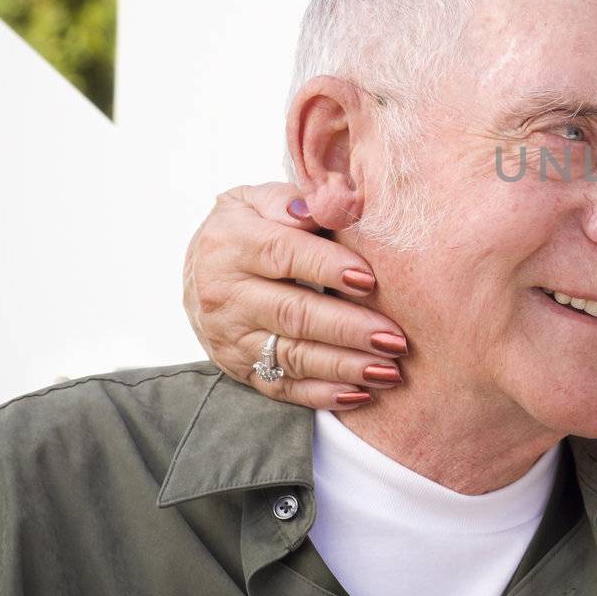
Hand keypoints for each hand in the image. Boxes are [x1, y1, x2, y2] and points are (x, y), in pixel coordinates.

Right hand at [183, 182, 409, 409]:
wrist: (201, 270)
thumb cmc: (250, 226)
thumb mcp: (258, 200)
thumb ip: (293, 200)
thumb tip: (327, 206)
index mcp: (231, 244)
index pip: (283, 255)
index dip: (328, 267)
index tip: (370, 279)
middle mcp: (225, 295)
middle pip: (293, 313)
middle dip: (349, 328)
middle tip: (395, 338)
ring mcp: (231, 338)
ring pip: (292, 357)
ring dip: (344, 366)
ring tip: (390, 370)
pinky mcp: (240, 369)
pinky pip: (283, 388)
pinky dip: (322, 395)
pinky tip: (362, 395)